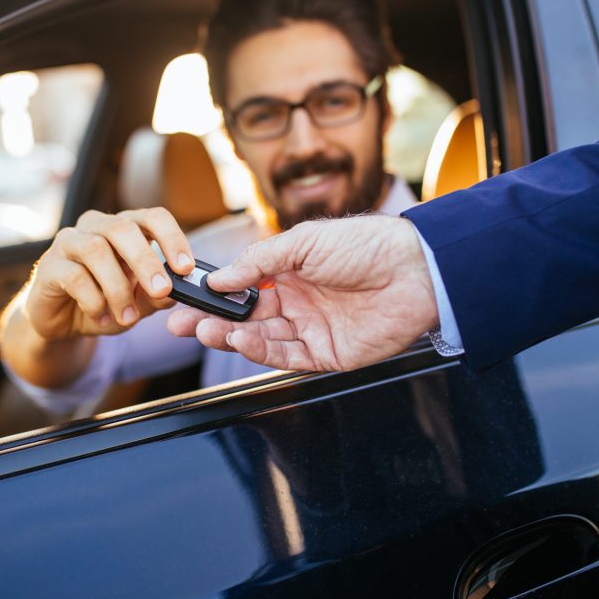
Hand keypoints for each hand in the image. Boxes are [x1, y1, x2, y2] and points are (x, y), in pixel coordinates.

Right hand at [24, 207, 194, 338]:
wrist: (63, 323)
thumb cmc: (105, 302)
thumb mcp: (138, 302)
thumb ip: (157, 295)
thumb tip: (177, 290)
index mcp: (124, 228)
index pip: (152, 217)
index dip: (172, 238)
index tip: (185, 268)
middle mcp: (95, 226)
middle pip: (122, 228)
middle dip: (146, 260)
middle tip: (162, 290)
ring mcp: (68, 242)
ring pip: (96, 250)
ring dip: (118, 288)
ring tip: (129, 318)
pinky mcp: (48, 266)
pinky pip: (74, 276)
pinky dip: (94, 301)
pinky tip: (102, 317)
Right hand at [166, 215, 438, 371]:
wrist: (416, 271)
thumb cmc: (366, 245)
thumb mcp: (304, 241)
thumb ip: (259, 261)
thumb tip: (220, 277)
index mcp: (290, 272)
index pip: (242, 287)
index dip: (214, 294)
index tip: (185, 297)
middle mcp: (298, 302)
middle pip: (245, 317)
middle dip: (211, 320)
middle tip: (182, 323)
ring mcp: (312, 330)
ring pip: (260, 339)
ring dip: (230, 336)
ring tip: (207, 330)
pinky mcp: (327, 355)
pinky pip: (286, 357)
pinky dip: (260, 351)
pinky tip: (241, 340)